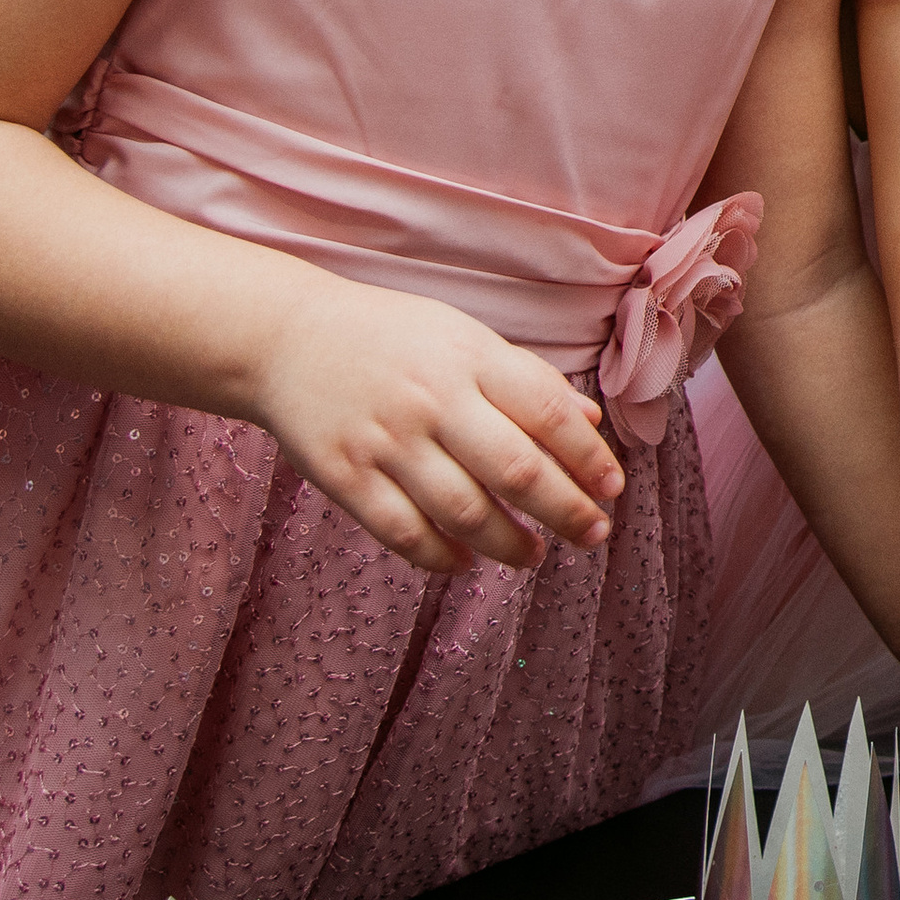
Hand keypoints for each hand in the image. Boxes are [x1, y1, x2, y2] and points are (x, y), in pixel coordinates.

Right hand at [253, 279, 623, 571]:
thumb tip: (589, 423)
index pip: (550, 413)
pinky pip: (404, 532)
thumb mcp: (466, 337)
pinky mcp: (345, 477)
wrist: (287, 338)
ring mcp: (387, 442)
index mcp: (472, 359)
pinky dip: (441, 557)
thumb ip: (527, 379)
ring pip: (465, 511)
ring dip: (510, 544)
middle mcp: (434, 400)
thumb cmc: (392, 338)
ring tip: (535, 555)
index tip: (613, 488)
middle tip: (594, 534)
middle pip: (517, 470)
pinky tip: (467, 562)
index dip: (589, 458)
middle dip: (567, 510)